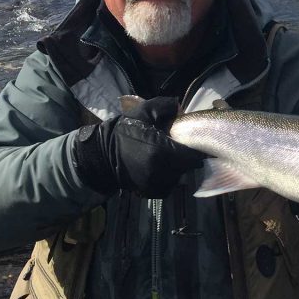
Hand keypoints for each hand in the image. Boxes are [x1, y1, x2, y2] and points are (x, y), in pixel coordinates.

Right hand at [73, 96, 203, 198]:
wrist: (103, 155)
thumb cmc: (125, 131)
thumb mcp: (144, 111)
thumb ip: (165, 106)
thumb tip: (181, 108)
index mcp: (162, 150)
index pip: (193, 155)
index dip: (195, 149)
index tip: (190, 142)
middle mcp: (161, 170)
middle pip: (187, 166)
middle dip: (184, 157)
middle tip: (174, 148)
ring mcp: (156, 184)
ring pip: (178, 176)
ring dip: (176, 168)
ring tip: (163, 157)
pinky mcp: (151, 192)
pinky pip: (168, 185)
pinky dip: (166, 177)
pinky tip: (157, 167)